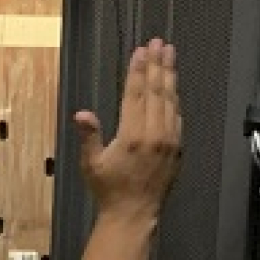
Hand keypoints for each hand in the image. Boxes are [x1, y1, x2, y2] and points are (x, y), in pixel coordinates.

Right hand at [75, 38, 182, 218]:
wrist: (134, 216)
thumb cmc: (110, 191)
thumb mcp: (92, 164)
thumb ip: (89, 136)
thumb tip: (81, 114)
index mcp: (133, 136)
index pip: (137, 93)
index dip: (138, 70)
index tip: (141, 51)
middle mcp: (155, 135)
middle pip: (157, 91)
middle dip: (158, 65)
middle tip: (160, 44)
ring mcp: (169, 141)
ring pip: (171, 101)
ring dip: (170, 76)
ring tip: (170, 56)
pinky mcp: (177, 149)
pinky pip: (178, 117)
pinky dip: (175, 99)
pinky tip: (173, 88)